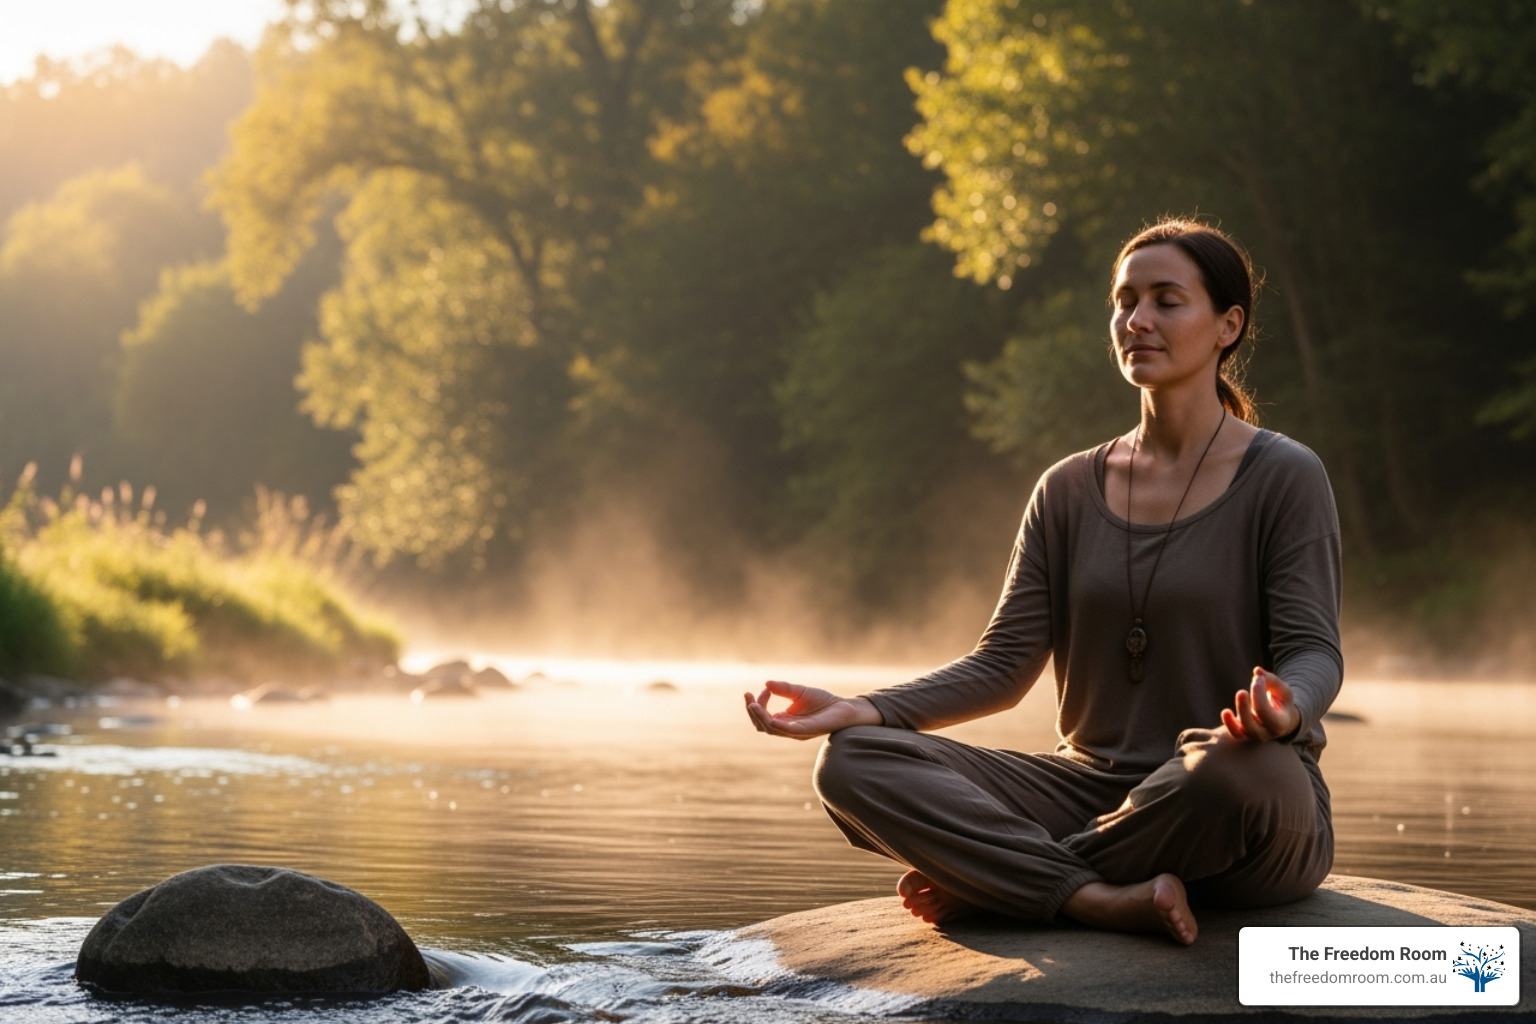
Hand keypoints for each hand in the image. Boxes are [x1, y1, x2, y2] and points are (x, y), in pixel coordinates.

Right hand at [743, 680, 881, 739]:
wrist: (844, 708)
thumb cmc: (823, 702)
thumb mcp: (799, 691)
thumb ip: (783, 688)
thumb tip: (766, 683)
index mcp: (784, 720)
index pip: (763, 716)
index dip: (758, 703)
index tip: (764, 689)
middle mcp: (787, 728)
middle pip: (761, 725)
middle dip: (752, 711)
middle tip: (748, 696)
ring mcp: (796, 731)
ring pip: (770, 729)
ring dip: (760, 717)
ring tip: (753, 704)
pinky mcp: (806, 731)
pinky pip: (788, 731)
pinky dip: (777, 725)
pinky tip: (770, 716)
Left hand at [1220, 667, 1299, 742]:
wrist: (1281, 719)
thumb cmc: (1281, 702)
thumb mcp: (1283, 691)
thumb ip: (1272, 681)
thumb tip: (1257, 671)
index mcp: (1280, 723)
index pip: (1265, 712)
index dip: (1258, 694)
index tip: (1258, 678)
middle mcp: (1266, 733)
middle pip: (1251, 726)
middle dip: (1243, 708)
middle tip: (1242, 690)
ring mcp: (1253, 735)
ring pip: (1241, 731)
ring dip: (1235, 714)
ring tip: (1239, 695)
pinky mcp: (1243, 733)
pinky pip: (1234, 733)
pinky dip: (1229, 724)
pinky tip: (1226, 712)